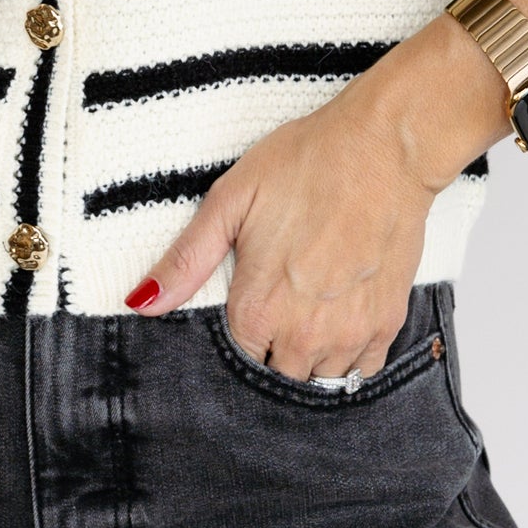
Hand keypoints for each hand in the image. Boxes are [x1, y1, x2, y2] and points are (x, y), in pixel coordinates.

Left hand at [124, 70, 452, 379]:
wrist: (385, 147)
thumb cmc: (307, 162)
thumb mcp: (230, 200)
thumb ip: (186, 260)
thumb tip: (139, 301)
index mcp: (257, 308)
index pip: (236, 360)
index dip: (237, 338)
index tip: (244, 311)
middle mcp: (303, 333)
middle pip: (277, 376)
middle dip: (271, 353)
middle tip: (276, 310)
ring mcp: (350, 333)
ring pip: (319, 380)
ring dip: (309, 359)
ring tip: (307, 315)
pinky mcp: (388, 322)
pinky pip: (362, 371)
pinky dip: (348, 358)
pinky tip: (339, 322)